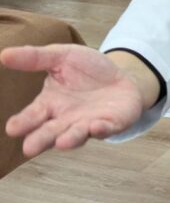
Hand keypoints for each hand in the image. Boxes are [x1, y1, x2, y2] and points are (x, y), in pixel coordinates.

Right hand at [0, 44, 151, 157]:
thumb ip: (36, 58)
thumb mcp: (62, 57)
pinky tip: (96, 126)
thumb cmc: (87, 70)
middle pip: (49, 133)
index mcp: (49, 104)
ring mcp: (88, 124)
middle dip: (40, 140)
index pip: (31, 116)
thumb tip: (3, 55)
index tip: (12, 128)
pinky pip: (105, 129)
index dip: (22, 122)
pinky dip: (101, 130)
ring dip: (70, 139)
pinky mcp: (111, 124)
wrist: (123, 75)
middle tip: (29, 148)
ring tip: (62, 142)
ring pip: (76, 136)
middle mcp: (65, 119)